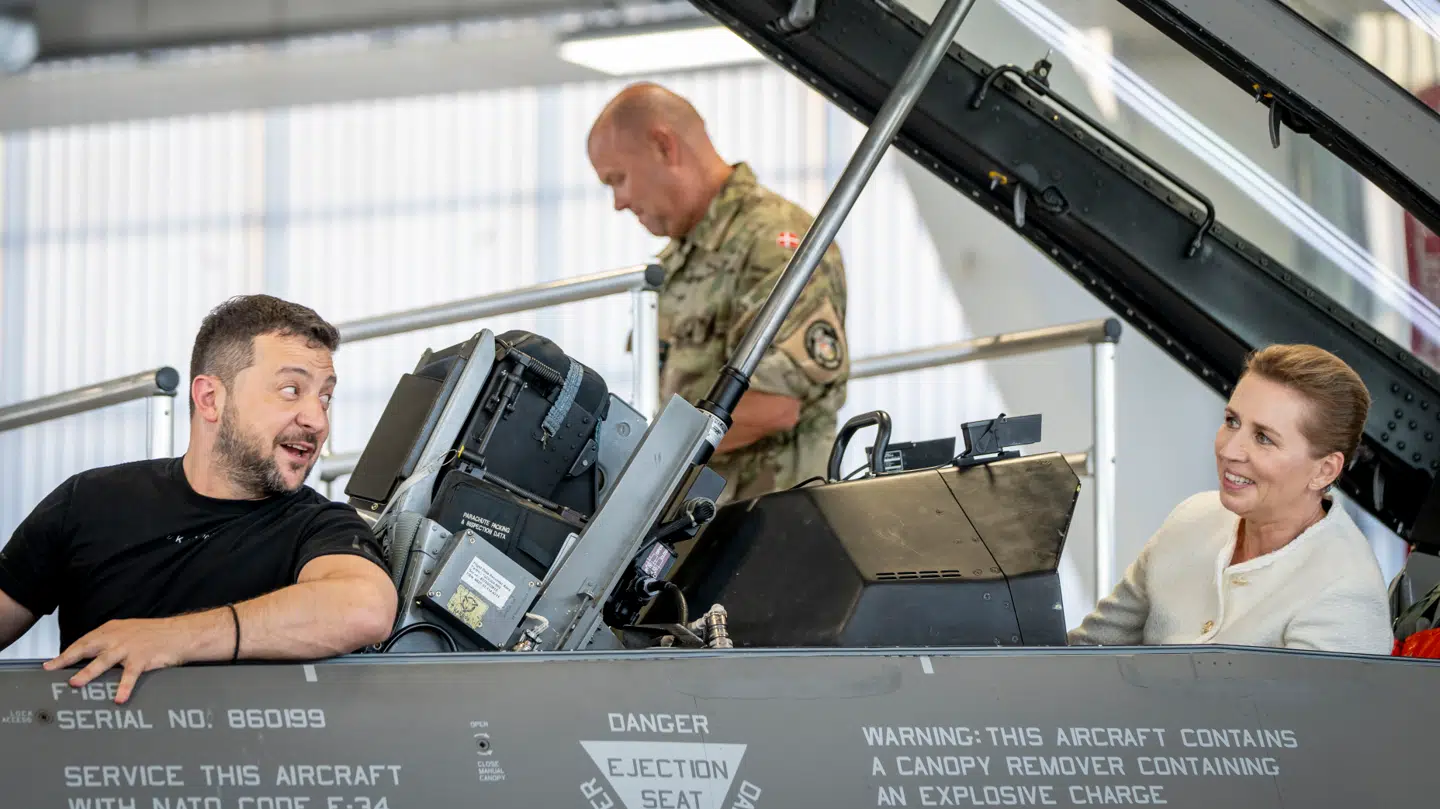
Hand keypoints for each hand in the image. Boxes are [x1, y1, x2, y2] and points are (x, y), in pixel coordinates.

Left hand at [43, 617, 197, 703]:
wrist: (180, 633)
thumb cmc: (155, 634)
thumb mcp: (129, 632)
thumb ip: (110, 642)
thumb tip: (91, 658)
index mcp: (112, 630)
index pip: (84, 641)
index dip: (66, 653)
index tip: (51, 664)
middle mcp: (117, 637)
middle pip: (87, 647)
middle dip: (68, 658)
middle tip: (52, 669)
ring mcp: (129, 648)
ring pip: (104, 660)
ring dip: (88, 672)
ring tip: (75, 683)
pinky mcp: (142, 659)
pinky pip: (130, 675)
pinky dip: (123, 687)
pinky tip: (118, 698)